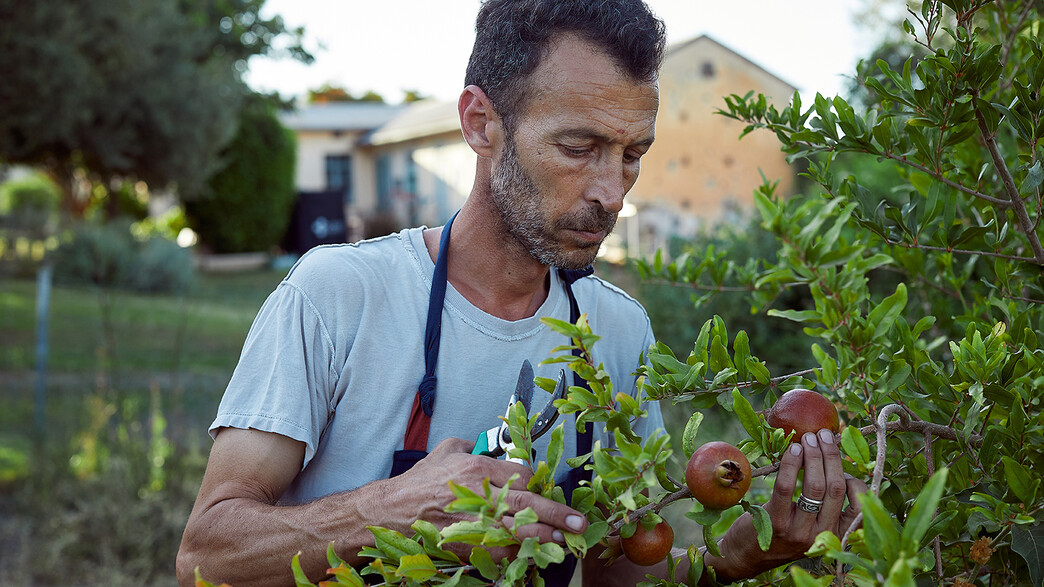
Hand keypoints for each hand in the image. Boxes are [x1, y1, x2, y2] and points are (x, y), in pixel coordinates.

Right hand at [394, 437, 587, 558]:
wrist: (390, 511)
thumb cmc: (418, 482)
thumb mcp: (446, 451)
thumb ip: (472, 445)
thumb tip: (490, 444)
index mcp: (476, 469)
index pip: (522, 475)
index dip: (538, 484)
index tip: (544, 489)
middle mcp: (478, 495)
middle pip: (527, 505)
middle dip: (556, 514)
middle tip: (577, 522)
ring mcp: (473, 523)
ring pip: (517, 531)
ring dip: (543, 537)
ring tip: (564, 540)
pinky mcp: (466, 545)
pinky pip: (499, 552)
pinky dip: (517, 554)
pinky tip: (531, 554)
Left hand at [707, 428, 867, 580]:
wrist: (746, 556)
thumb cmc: (782, 533)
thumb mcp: (810, 524)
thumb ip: (824, 504)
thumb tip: (833, 460)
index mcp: (834, 535)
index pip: (860, 510)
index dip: (856, 483)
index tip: (844, 465)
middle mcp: (820, 535)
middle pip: (835, 489)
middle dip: (831, 456)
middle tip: (823, 435)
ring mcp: (798, 530)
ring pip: (815, 486)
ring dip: (813, 456)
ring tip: (808, 439)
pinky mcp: (775, 523)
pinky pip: (786, 487)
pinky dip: (791, 464)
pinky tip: (792, 450)